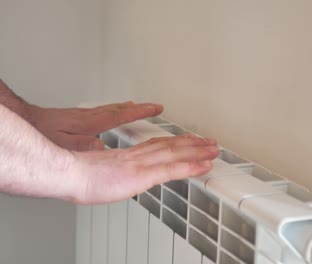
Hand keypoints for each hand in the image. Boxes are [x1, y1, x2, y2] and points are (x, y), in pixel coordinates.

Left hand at [27, 102, 162, 150]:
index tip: (156, 109)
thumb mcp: (64, 145)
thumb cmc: (43, 134)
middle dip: (140, 108)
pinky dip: (116, 110)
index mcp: (92, 123)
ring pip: (113, 108)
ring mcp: (86, 115)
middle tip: (155, 107)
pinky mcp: (79, 116)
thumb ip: (85, 145)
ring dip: (129, 107)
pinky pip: (104, 110)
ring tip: (139, 107)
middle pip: (121, 109)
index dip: (141, 112)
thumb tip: (103, 147)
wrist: (27, 121)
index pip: (122, 115)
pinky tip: (114, 113)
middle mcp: (91, 116)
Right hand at [70, 134, 218, 203]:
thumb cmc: (79, 175)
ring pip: (176, 154)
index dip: (177, 143)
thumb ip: (114, 170)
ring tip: (214, 150)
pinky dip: (190, 166)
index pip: (158, 145)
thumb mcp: (100, 170)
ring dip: (198, 152)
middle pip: (172, 146)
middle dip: (193, 144)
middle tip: (210, 143)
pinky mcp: (143, 174)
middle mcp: (139, 155)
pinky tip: (204, 166)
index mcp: (129, 154)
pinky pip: (172, 169)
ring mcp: (142, 163)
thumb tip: (118, 174)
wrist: (69, 173)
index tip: (189, 141)